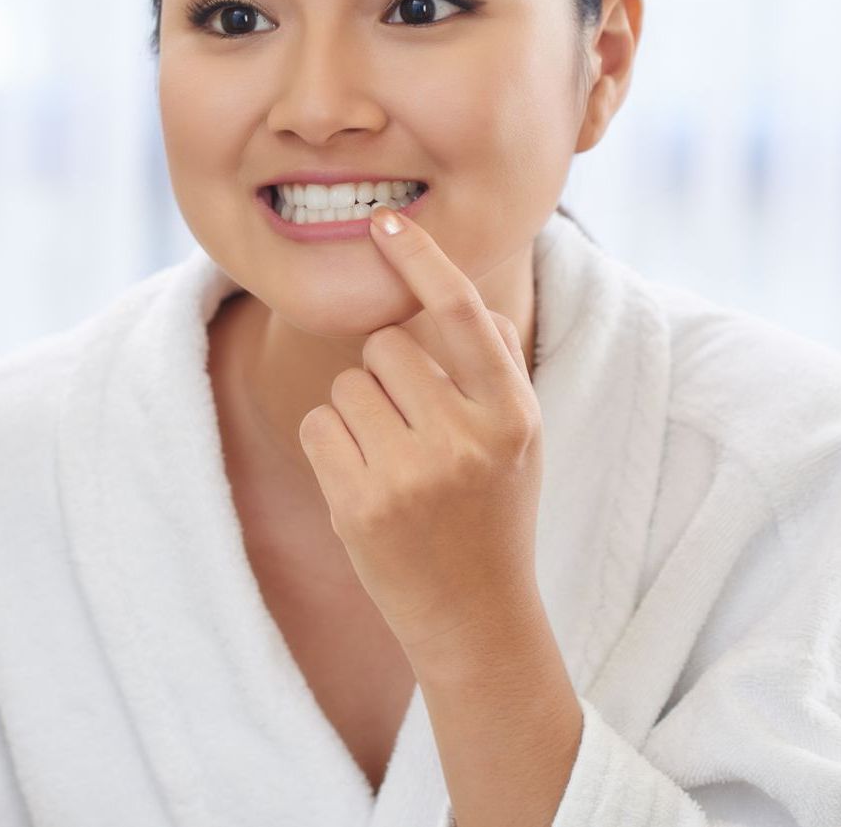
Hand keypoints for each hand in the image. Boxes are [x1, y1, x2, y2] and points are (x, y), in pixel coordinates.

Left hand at [297, 204, 544, 669]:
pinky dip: (332, 443)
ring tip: (392, 459)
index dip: (421, 259)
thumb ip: (497, 362)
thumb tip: (457, 292)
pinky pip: (318, 425)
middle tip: (410, 420)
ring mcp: (410, 475)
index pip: (462, 312)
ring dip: (358, 408)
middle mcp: (465, 439)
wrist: (476, 618)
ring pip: (347, 384)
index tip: (384, 221)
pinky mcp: (359, 506)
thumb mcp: (522, 436)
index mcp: (512, 414)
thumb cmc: (496, 510)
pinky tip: (364, 481)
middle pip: (387, 344)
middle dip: (387, 369)